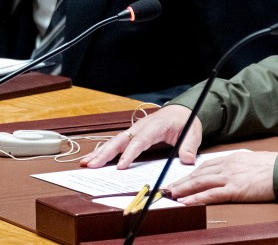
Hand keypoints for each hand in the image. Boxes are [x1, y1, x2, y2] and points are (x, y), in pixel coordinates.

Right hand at [80, 105, 201, 169]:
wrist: (182, 111)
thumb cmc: (185, 122)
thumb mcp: (192, 133)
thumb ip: (189, 147)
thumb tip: (188, 160)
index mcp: (155, 126)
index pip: (139, 141)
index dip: (129, 154)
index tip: (120, 166)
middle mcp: (141, 127)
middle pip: (120, 140)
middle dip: (105, 153)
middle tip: (92, 165)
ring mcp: (134, 130)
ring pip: (114, 141)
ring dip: (100, 152)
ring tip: (85, 163)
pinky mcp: (132, 135)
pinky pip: (116, 143)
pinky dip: (103, 150)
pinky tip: (92, 158)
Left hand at [167, 151, 277, 204]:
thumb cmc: (273, 167)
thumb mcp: (252, 160)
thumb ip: (240, 165)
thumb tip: (234, 171)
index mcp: (231, 159)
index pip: (205, 166)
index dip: (191, 173)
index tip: (181, 179)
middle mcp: (227, 166)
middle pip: (198, 173)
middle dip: (182, 181)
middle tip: (168, 188)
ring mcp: (230, 177)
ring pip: (200, 183)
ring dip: (183, 189)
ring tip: (171, 195)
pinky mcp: (235, 189)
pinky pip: (211, 194)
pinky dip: (196, 198)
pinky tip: (186, 202)